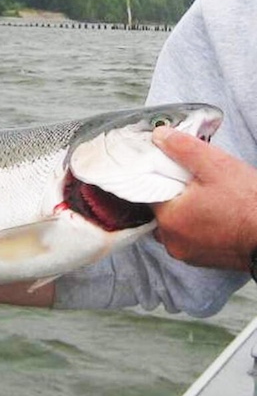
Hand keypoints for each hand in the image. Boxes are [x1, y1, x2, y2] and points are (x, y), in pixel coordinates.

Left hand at [151, 126, 256, 270]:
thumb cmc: (250, 205)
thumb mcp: (217, 167)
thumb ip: (184, 149)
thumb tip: (160, 136)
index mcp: (169, 219)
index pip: (149, 193)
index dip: (161, 178)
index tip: (175, 171)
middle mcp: (172, 241)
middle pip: (162, 210)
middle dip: (176, 195)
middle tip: (198, 184)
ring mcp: (187, 253)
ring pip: (176, 224)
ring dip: (187, 212)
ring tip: (210, 199)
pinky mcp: (202, 259)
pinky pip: (191, 238)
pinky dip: (199, 226)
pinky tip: (216, 215)